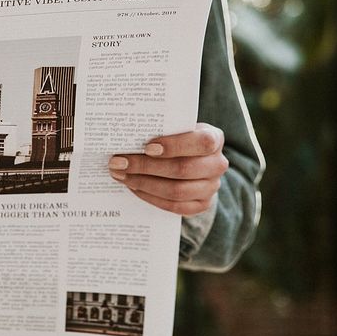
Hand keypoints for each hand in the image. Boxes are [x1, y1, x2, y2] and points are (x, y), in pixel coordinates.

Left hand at [108, 123, 228, 215]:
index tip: (146, 147)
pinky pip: (174, 206)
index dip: (174, 146)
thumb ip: (161, 129)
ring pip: (176, 191)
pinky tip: (133, 187)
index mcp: (214, 138)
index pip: (201, 142)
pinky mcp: (201, 205)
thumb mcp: (177, 128)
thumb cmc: (179, 139)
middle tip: (118, 162)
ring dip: (144, 183)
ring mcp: (211, 187)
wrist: (194, 160)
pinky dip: (150, 197)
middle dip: (146, 166)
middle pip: (183, 169)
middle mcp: (218, 164)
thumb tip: (127, 133)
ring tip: (121, 175)